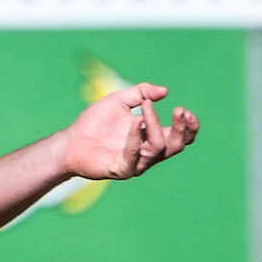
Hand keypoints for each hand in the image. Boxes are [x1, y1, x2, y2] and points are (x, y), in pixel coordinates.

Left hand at [61, 82, 199, 179]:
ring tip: (145, 107)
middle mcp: (148, 153)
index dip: (189, 127)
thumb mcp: (119, 100)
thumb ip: (141, 93)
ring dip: (155, 125)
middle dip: (182, 129)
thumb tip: (164, 91)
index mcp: (152, 137)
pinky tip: (135, 121)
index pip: (181, 137)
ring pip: (157, 149)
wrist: (71, 141)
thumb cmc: (95, 122)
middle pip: (176, 146)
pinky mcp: (121, 170)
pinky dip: (136, 138)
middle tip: (179, 111)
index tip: (185, 111)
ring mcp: (136, 163)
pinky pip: (134, 157)